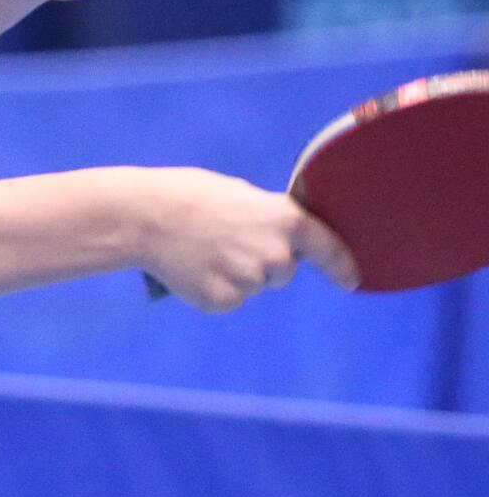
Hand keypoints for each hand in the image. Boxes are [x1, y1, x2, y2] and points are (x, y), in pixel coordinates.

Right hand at [135, 168, 358, 310]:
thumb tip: (276, 235)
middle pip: (281, 271)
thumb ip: (269, 218)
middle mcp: (276, 256)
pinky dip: (213, 289)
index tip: (350, 281)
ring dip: (234, 275)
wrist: (145, 219)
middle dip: (262, 261)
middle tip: (226, 242)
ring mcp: (249, 282)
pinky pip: (228, 299)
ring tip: (203, 253)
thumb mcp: (242, 195)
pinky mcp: (222, 301)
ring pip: (252, 286)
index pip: (329, 249)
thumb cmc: (190, 195)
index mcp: (286, 222)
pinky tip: (192, 270)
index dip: (342, 267)